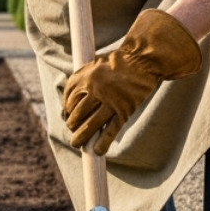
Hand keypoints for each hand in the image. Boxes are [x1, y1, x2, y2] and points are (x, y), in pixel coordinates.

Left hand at [62, 10, 201, 154]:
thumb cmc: (116, 63)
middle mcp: (96, 89)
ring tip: (77, 144)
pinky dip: (104, 142)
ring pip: (91, 125)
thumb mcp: (93, 65)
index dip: (67, 110)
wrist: (142, 60)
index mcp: (85, 76)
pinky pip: (111, 130)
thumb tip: (67, 106)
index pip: (69, 99)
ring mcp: (111, 101)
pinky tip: (98, 151)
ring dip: (82, 137)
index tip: (68, 116)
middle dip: (73, 125)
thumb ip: (80, 80)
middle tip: (73, 131)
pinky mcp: (124, 110)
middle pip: (78, 114)